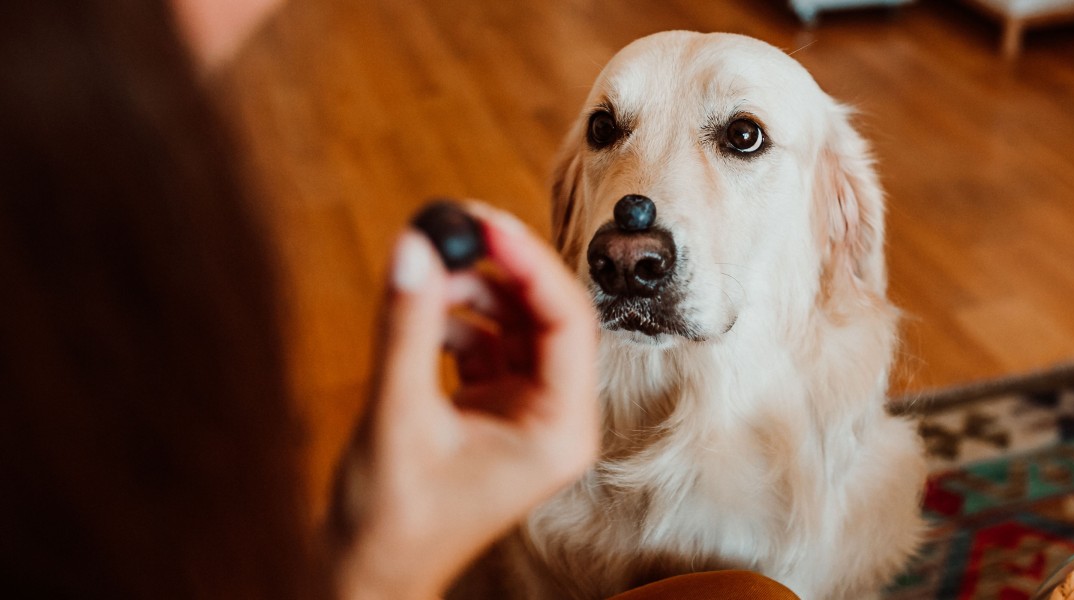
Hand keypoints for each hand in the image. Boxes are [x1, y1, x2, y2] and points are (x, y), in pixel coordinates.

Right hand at [330, 205, 598, 599]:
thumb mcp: (398, 416)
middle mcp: (556, 419)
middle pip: (548, 316)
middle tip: (456, 226)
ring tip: (428, 278)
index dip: (530, 264)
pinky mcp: (496, 409)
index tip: (485, 223)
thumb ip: (407, 327)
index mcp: (561, 431)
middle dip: (502, 270)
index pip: (568, 322)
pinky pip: (490, 344)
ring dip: (475, 293)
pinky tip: (425, 320)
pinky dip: (458, 322)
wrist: (368, 575)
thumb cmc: (391, 523)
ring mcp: (527, 413)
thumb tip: (414, 246)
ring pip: (518, 325)